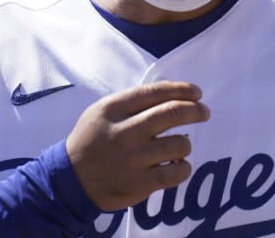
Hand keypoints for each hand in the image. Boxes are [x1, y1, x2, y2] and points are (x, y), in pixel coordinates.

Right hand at [65, 81, 209, 210]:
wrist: (70, 179)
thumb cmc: (92, 140)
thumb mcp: (102, 112)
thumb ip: (131, 102)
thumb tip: (171, 93)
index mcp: (113, 109)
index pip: (155, 92)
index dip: (181, 89)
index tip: (196, 92)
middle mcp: (124, 132)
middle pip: (172, 114)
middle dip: (195, 110)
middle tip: (204, 112)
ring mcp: (133, 159)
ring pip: (179, 144)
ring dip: (186, 143)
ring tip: (181, 145)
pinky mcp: (140, 184)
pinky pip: (176, 173)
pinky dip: (184, 168)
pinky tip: (178, 165)